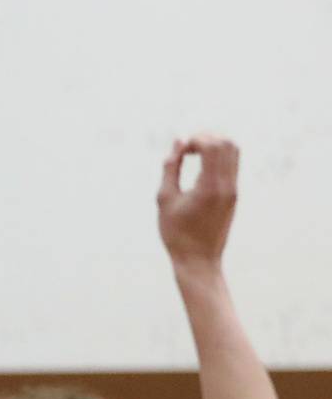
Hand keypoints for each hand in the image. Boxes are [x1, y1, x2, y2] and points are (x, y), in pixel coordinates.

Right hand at [158, 135, 237, 270]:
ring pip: (233, 151)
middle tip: (187, 147)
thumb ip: (171, 168)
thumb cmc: (176, 234)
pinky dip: (218, 157)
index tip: (179, 150)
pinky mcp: (234, 194)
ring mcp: (233, 189)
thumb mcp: (165, 200)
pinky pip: (232, 164)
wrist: (198, 260)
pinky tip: (201, 166)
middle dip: (206, 137)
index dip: (195, 139)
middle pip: (226, 143)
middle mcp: (227, 185)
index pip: (212, 145)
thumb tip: (178, 142)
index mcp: (210, 186)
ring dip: (214, 144)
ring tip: (194, 153)